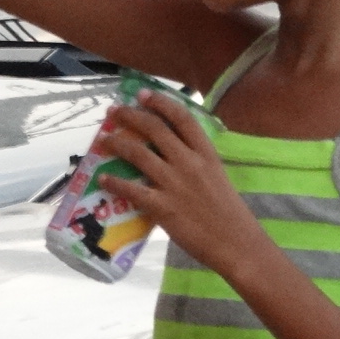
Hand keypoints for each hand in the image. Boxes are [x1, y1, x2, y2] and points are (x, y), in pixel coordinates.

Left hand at [95, 89, 268, 272]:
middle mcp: (189, 163)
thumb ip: (196, 161)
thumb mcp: (217, 176)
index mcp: (206, 154)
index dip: (160, 102)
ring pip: (138, 154)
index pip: (182, 118)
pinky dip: (114, 183)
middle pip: (155, 129)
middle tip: (114, 110)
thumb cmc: (229, 213)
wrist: (236, 244)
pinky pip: (132, 190)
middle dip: (131, 115)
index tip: (143, 94)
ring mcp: (175, 184)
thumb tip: (170, 150)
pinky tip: (103, 179)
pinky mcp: (163, 207)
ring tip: (104, 138)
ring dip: (117, 143)